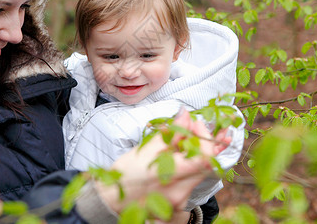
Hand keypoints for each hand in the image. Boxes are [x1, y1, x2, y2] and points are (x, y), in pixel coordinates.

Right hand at [95, 108, 229, 213]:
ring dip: (197, 152)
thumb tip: (186, 114)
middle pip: (206, 165)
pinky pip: (192, 179)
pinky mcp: (179, 202)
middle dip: (203, 142)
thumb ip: (171, 133)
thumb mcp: (146, 149)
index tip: (195, 123)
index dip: (205, 138)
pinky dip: (190, 163)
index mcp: (170, 176)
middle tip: (194, 127)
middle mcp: (179, 192)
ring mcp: (180, 200)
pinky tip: (181, 153)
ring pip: (200, 172)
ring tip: (186, 138)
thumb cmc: (125, 173)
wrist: (111, 198)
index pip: (204, 158)